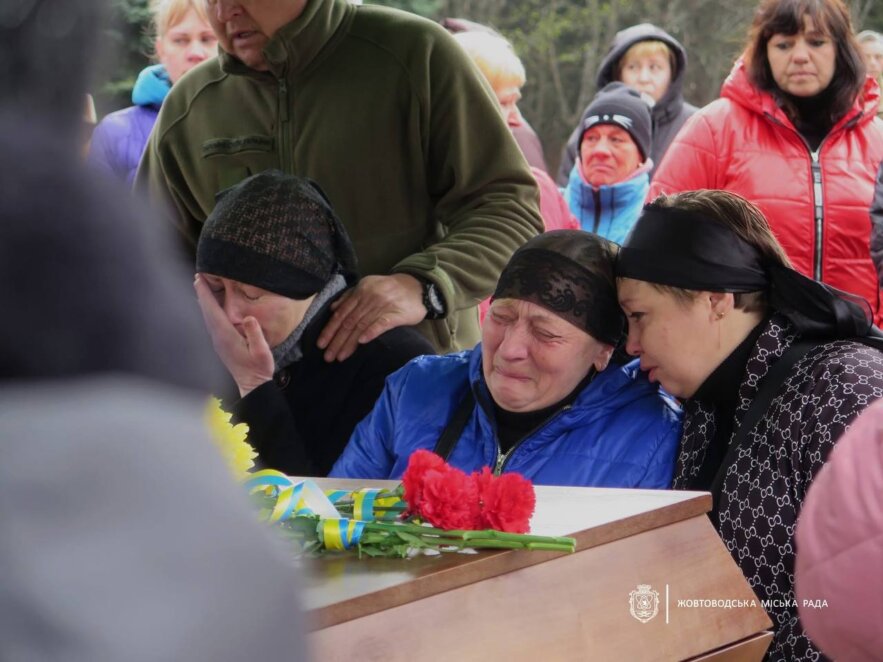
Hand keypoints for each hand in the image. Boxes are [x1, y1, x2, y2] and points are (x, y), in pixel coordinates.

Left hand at [194, 274, 274, 396]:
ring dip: (203, 302)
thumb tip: (248, 317)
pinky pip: (210, 323)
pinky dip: (208, 311)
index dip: (205, 294)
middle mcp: (218, 337)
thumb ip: (255, 334)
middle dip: (201, 294)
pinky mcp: (220, 344)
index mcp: (226, 336)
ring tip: (201, 288)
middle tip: (197, 277)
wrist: (252, 384)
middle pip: (206, 311)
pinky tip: (209, 307)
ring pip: (206, 317)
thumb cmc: (259, 368)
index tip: (199, 279)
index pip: (213, 310)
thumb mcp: (262, 351)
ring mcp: (218, 341)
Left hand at [317, 273, 427, 361]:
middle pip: (349, 322)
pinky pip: (382, 323)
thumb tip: (333, 309)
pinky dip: (371, 332)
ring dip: (350, 343)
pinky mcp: (396, 314)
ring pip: (361, 326)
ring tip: (340, 357)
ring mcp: (382, 306)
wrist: (416, 286)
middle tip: (328, 357)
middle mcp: (369, 298)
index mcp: (360, 292)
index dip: (330, 329)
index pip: (341, 314)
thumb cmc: (389, 289)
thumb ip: (349, 297)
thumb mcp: (367, 286)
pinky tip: (362, 342)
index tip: (321, 344)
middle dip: (336, 341)